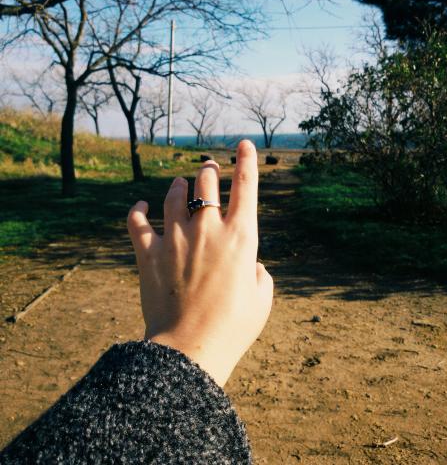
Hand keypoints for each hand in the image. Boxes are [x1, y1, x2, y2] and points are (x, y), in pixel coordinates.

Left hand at [127, 140, 272, 386]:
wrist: (190, 348)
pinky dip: (138, 210)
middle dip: (208, 170)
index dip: (246, 161)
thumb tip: (251, 265)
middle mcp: (208, 229)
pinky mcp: (149, 253)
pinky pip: (137, 221)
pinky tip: (141, 205)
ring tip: (178, 182)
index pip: (246, 187)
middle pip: (205, 182)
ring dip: (177, 185)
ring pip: (174, 194)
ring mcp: (176, 238)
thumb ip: (260, 274)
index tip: (243, 144)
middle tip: (208, 167)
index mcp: (241, 237)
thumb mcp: (262, 300)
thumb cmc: (233, 328)